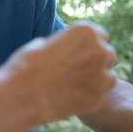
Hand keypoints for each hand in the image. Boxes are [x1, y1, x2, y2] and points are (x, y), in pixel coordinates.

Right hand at [0, 21, 117, 121]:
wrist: (22, 94)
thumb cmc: (27, 66)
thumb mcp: (44, 43)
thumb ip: (64, 44)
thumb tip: (68, 48)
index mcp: (86, 31)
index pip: (102, 36)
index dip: (92, 46)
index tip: (83, 55)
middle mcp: (99, 50)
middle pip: (110, 55)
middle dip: (99, 63)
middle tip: (81, 73)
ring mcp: (102, 75)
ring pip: (110, 77)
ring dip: (99, 81)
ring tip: (77, 87)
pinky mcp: (99, 97)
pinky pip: (100, 97)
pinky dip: (90, 99)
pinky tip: (72, 100)